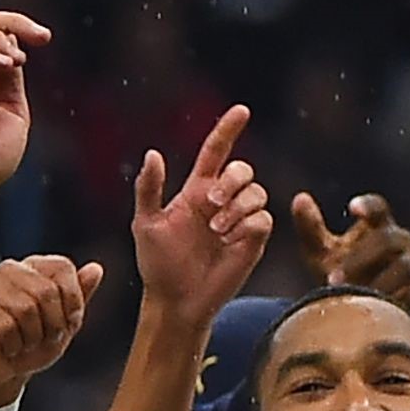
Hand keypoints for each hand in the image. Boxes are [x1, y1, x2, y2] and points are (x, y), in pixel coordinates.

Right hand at [0, 252, 102, 409]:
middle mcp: (10, 271)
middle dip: (54, 324)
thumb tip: (96, 269)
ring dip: (33, 337)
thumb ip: (80, 295)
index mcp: (34, 268)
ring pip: (25, 309)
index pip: (62, 267)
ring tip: (26, 342)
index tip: (68, 321)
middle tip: (45, 337)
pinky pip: (6, 326)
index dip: (72, 300)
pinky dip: (15, 345)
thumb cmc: (34, 343)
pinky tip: (10, 346)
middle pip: (45, 290)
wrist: (7, 371)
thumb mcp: (65, 321)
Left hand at [132, 106, 272, 312]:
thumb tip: (153, 153)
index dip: (229, 129)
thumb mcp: (145, 223)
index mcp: (197, 190)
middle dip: (232, 181)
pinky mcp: (254, 242)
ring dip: (236, 207)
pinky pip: (264, 219)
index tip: (242, 110)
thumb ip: (149, 188)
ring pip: (257, 193)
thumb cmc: (157, 264)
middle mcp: (222, 202)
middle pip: (243, 170)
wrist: (176, 300)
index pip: (216, 151)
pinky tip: (229, 241)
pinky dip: (247, 225)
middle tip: (210, 204)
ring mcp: (240, 221)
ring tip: (217, 230)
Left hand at [290, 189, 409, 306]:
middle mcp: (402, 241)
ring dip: (377, 281)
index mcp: (378, 225)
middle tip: (332, 279)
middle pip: (389, 240)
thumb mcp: (320, 254)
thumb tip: (300, 198)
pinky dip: (396, 298)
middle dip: (359, 259)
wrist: (361, 315)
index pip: (378, 208)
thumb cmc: (340, 276)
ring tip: (352, 297)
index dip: (368, 206)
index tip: (352, 208)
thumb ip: (310, 229)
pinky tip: (374, 307)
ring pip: (405, 266)